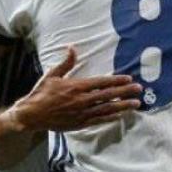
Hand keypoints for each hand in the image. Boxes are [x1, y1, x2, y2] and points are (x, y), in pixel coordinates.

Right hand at [8, 47, 141, 132]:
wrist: (32, 115)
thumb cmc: (41, 93)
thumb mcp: (52, 75)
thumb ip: (65, 62)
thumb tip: (72, 47)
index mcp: (76, 86)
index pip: (101, 83)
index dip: (116, 81)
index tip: (129, 79)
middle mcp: (82, 100)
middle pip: (108, 95)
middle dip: (125, 92)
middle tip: (139, 90)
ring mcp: (82, 113)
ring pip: (107, 109)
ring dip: (123, 106)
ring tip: (136, 104)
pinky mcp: (80, 123)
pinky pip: (99, 120)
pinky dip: (111, 118)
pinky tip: (121, 115)